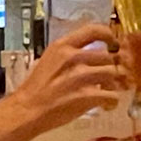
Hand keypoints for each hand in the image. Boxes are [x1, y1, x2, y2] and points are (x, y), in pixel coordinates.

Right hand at [10, 22, 131, 132]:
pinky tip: (105, 104)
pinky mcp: (87, 95)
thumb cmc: (36, 87)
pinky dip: (111, 101)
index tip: (113, 45)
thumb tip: (93, 53)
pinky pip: (112, 94)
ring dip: (112, 84)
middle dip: (109, 68)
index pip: (94, 30)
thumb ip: (70, 54)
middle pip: (108, 56)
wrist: (27, 110)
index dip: (109, 36)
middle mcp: (73, 57)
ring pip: (113, 74)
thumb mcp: (49, 60)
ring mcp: (81, 76)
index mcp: (62, 46)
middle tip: (105, 78)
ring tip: (104, 91)